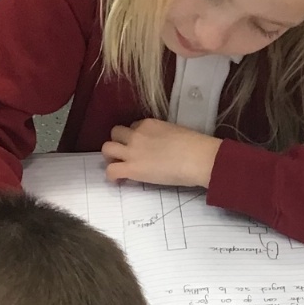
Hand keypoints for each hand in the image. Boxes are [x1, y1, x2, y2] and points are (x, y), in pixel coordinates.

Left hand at [102, 119, 221, 188]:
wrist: (197, 157)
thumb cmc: (195, 146)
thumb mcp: (176, 132)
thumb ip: (163, 137)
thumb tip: (164, 147)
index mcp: (149, 123)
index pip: (134, 126)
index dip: (134, 137)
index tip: (140, 146)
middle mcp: (137, 134)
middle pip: (116, 133)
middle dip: (118, 142)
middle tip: (124, 154)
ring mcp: (132, 151)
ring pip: (107, 148)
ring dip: (110, 157)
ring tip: (118, 166)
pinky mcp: (132, 168)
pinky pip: (111, 171)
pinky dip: (112, 176)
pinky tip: (119, 181)